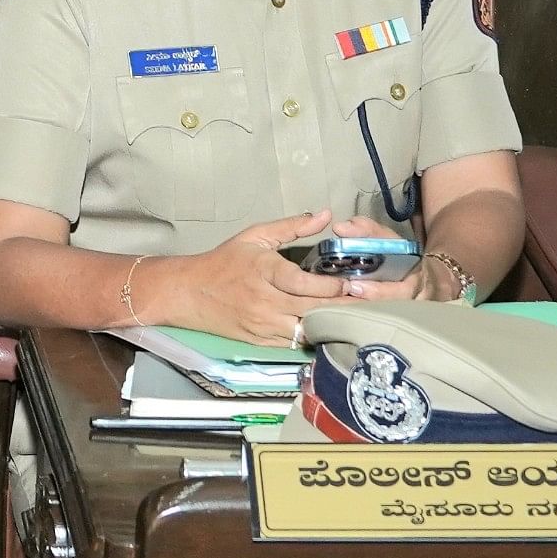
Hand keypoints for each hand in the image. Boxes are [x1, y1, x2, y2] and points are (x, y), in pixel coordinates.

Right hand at [157, 213, 356, 342]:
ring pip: (306, 330)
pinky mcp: (261, 341)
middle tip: (368, 301)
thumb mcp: (256, 236)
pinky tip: (331, 329)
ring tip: (355, 317)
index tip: (353, 281)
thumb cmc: (224, 261)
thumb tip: (326, 215)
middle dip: (342, 306)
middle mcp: (265, 301)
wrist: (188, 293)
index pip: (304, 284)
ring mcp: (263, 325)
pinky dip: (313, 336)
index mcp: (264, 271)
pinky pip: (295, 342)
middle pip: (312, 309)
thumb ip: (292, 226)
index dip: (331, 286)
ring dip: (330, 324)